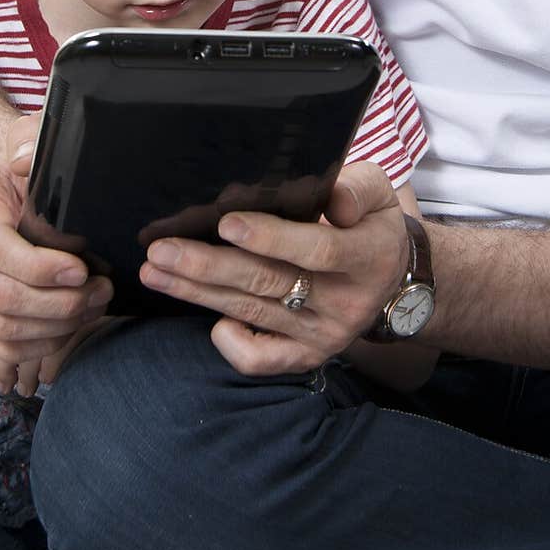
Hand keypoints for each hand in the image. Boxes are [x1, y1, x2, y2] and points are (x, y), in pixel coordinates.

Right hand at [0, 113, 113, 393]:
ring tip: (94, 306)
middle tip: (102, 290)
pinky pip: (1, 344)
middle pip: (2, 296)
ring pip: (3, 328)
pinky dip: (40, 346)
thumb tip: (26, 161)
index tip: (82, 268)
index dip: (39, 266)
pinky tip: (71, 328)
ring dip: (56, 327)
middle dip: (60, 303)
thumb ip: (30, 139)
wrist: (1, 183)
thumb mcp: (28, 135)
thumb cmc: (26, 162)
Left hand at [139, 162, 408, 374]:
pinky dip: (230, 343)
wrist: (393, 281)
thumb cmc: (372, 224)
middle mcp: (343, 302)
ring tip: (156, 271)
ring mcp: (322, 334)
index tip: (226, 221)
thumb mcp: (379, 194)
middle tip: (162, 250)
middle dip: (209, 266)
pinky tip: (208, 317)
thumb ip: (356, 189)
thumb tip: (330, 196)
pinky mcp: (306, 355)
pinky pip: (261, 359)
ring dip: (198, 292)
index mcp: (365, 256)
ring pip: (251, 312)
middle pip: (268, 284)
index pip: (315, 250)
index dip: (270, 238)